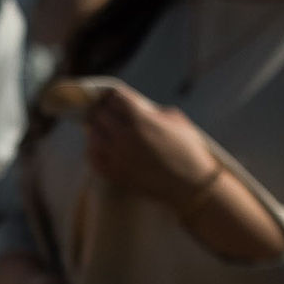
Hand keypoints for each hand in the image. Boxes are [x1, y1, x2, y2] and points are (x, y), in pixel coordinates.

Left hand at [83, 84, 219, 208]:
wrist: (190, 186)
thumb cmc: (189, 151)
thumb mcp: (177, 121)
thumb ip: (153, 111)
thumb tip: (138, 108)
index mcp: (141, 120)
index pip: (116, 99)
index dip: (116, 97)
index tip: (116, 99)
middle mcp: (124, 137)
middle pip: (100, 116)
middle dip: (105, 112)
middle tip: (107, 113)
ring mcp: (116, 157)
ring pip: (92, 136)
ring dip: (97, 131)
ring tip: (103, 130)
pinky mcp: (113, 174)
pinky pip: (92, 158)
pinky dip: (94, 150)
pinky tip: (101, 148)